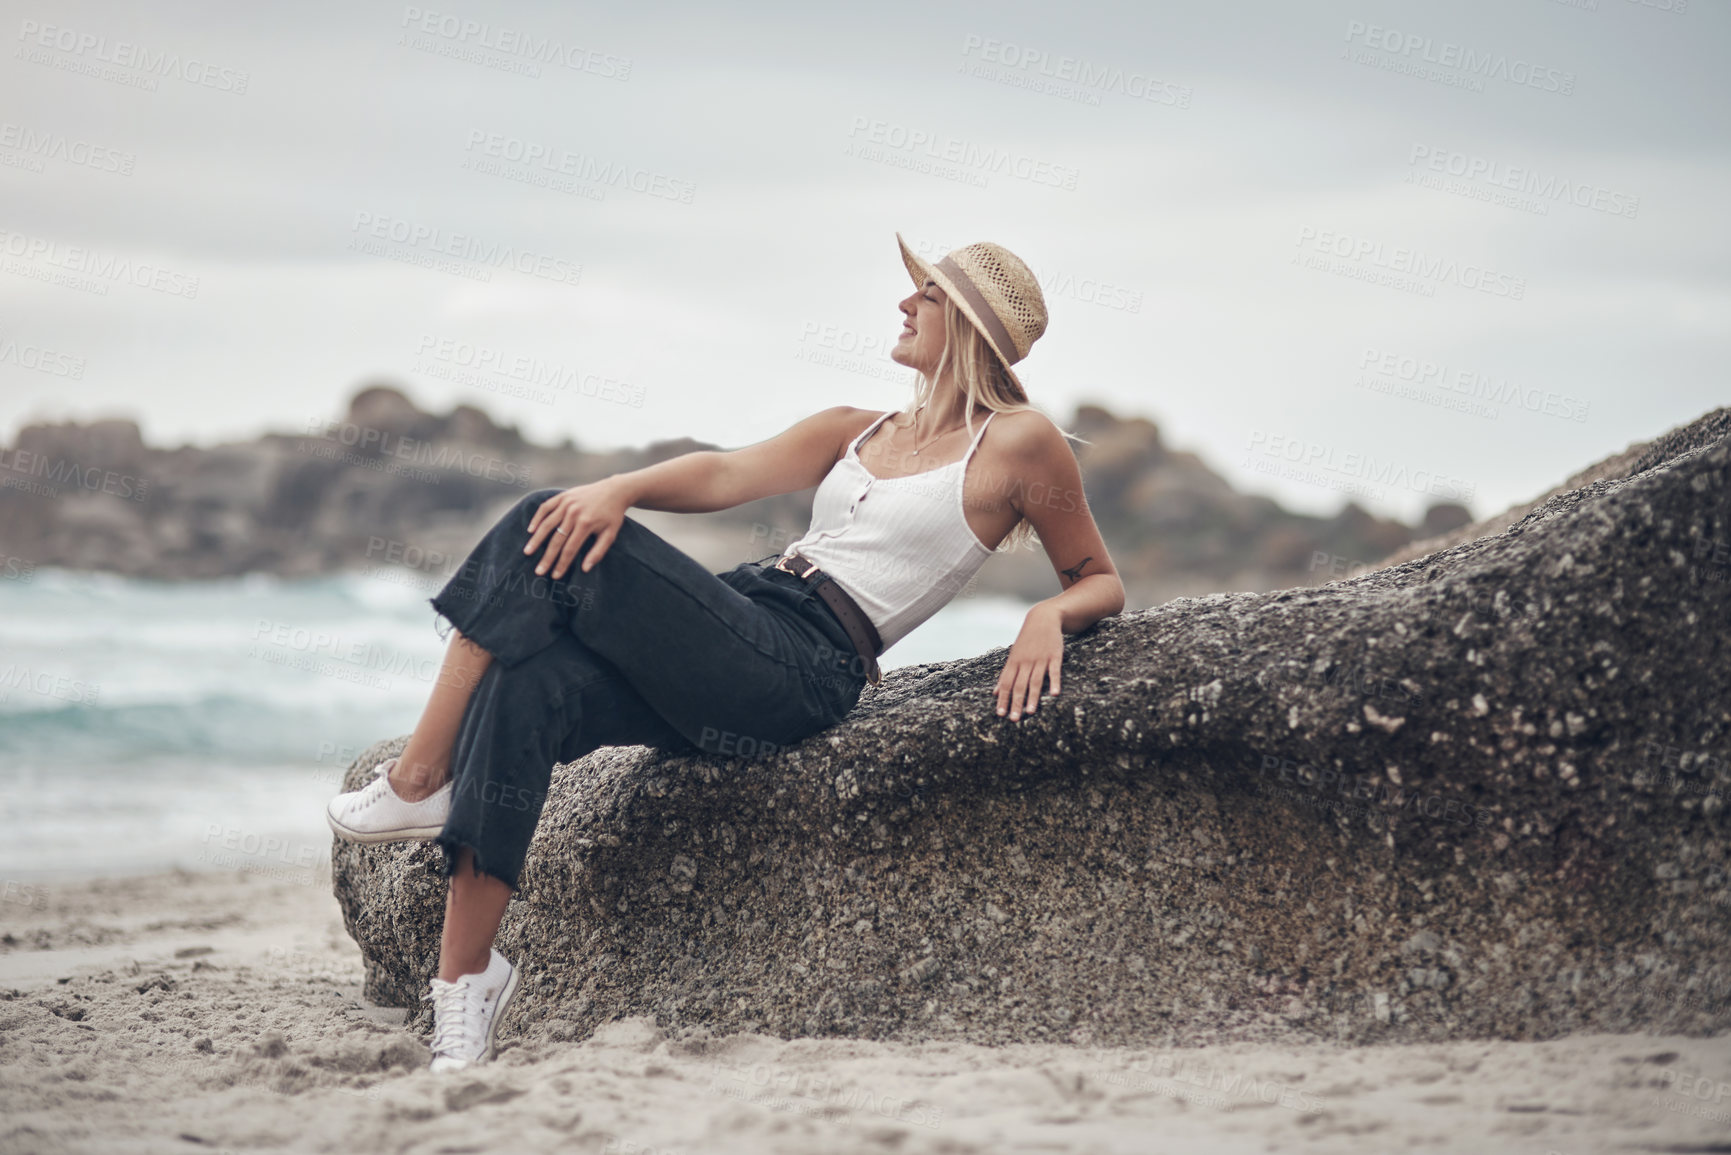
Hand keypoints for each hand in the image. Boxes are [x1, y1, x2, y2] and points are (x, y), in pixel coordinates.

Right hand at [522, 479, 632, 578]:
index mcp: (586, 524)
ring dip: (536, 539)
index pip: (570, 549)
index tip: (554, 576)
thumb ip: (598, 552)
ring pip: (547, 524)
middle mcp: (574, 513)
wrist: (614, 491)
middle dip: (547, 557)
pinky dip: (537, 518)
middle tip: (538, 571)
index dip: (561, 564)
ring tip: (527, 552)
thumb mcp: (610, 534)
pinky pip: (545, 507)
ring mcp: (567, 503)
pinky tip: (531, 530)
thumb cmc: (612, 516)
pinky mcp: (563, 496)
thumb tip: (585, 569)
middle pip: (556, 540)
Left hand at [995, 604, 1062, 719]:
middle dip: (1016, 703)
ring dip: (1032, 697)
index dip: (1003, 699)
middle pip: (1019, 685)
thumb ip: (1006, 675)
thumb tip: (995, 693)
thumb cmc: (1027, 641)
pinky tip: (1054, 694)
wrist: (1043, 619)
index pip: (1006, 684)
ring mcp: (1040, 659)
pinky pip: (1054, 671)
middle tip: (1014, 719)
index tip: (1000, 714)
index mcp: (1014, 663)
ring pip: (1035, 680)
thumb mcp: (1013, 656)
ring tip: (1030, 712)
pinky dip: (1054, 682)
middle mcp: (1025, 662)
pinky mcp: (1054, 656)